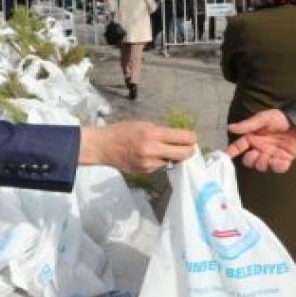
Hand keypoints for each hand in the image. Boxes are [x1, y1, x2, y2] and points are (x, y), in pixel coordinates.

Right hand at [79, 121, 196, 172]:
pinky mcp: (145, 171)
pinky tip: (153, 155)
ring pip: (173, 161)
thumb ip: (161, 132)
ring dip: (174, 157)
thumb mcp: (143, 125)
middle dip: (190, 150)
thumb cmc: (122, 131)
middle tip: (189, 147)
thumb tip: (180, 139)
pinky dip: (161, 161)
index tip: (192, 138)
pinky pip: (161, 166)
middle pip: (184, 154)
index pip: (183, 138)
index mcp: (152, 134)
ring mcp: (149, 163)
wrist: (102, 147)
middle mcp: (152, 150)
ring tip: (166, 150)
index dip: (192, 138)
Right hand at [226, 109, 295, 172]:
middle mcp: (260, 148)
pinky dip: (277, 166)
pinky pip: (277, 168)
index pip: (239, 146)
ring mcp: (271, 155)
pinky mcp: (283, 160)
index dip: (231, 151)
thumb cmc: (281, 118)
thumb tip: (230, 127)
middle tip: (255, 152)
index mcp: (253, 138)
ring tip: (267, 154)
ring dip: (262, 162)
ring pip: (261, 166)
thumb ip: (248, 125)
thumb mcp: (264, 118)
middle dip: (250, 159)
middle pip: (248, 161)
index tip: (225, 155)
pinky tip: (278, 159)